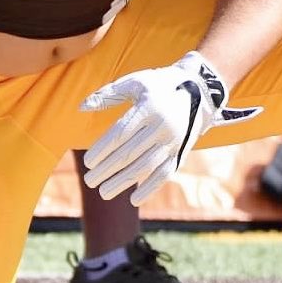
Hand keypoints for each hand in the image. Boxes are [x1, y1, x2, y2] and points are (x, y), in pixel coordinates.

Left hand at [80, 51, 262, 205]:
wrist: (200, 91)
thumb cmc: (159, 85)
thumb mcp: (135, 82)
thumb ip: (108, 94)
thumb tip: (81, 107)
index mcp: (149, 107)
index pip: (121, 133)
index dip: (103, 149)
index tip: (87, 162)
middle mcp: (162, 126)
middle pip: (130, 153)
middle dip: (107, 169)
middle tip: (89, 181)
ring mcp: (173, 141)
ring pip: (145, 167)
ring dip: (123, 182)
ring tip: (103, 192)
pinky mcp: (181, 152)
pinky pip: (165, 174)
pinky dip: (150, 188)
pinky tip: (134, 200)